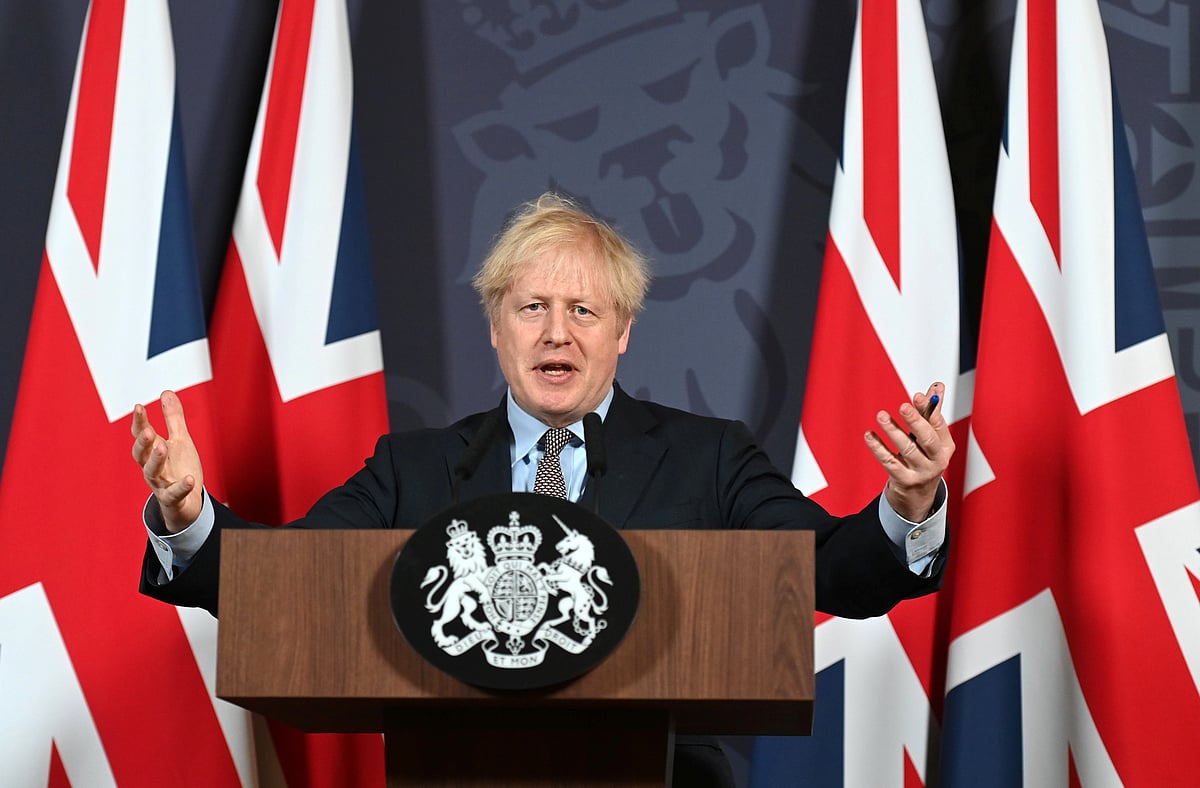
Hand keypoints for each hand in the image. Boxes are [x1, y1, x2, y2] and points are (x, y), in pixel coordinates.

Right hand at [131, 390, 203, 532]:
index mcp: (153, 451)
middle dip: (143, 441)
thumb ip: (173, 418)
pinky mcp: (172, 499)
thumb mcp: (180, 440)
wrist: (187, 501)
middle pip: (141, 454)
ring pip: (151, 473)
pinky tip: (189, 479)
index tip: (138, 406)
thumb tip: (166, 392)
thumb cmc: (180, 468)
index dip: (139, 422)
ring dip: (155, 460)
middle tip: (147, 429)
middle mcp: (152, 467)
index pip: (142, 434)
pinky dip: (181, 487)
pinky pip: (174, 494)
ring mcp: (160, 484)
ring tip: (163, 447)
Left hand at [865, 382, 953, 521]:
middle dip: (915, 421)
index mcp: (946, 446)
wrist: (918, 496)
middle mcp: (937, 460)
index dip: (929, 410)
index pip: (939, 425)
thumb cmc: (924, 459)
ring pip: (907, 450)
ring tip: (881, 416)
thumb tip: (937, 386)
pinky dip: (878, 448)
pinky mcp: (905, 481)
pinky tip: (869, 435)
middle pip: (927, 439)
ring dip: (893, 432)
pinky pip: (890, 462)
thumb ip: (932, 412)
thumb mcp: (932, 438)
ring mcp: (921, 473)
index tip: (918, 395)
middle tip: (903, 406)